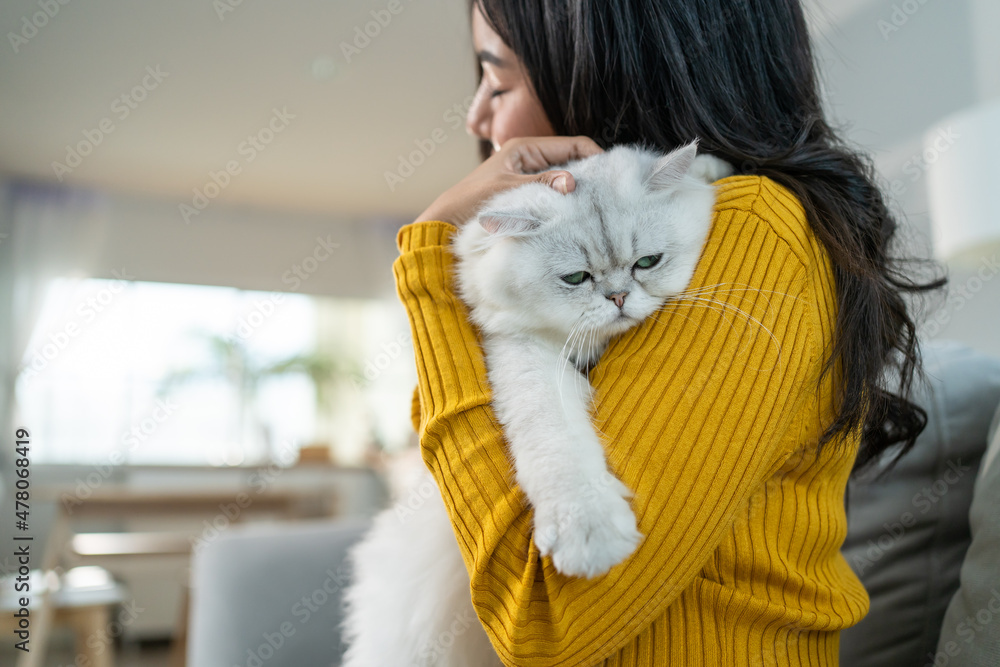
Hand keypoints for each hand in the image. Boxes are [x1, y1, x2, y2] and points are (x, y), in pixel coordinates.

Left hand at [415, 135, 603, 226]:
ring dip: (578, 190)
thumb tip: (573, 183)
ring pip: (565, 178)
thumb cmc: (474, 202)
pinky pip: (554, 192)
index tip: (612, 175)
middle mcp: (531, 157)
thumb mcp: (510, 191)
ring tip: (598, 204)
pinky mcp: (528, 193)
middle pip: (573, 160)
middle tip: (610, 193)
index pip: (574, 144)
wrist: (449, 221)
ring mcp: (530, 175)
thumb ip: (542, 185)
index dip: (595, 156)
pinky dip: (566, 200)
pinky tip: (576, 212)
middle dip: (590, 174)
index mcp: (527, 147)